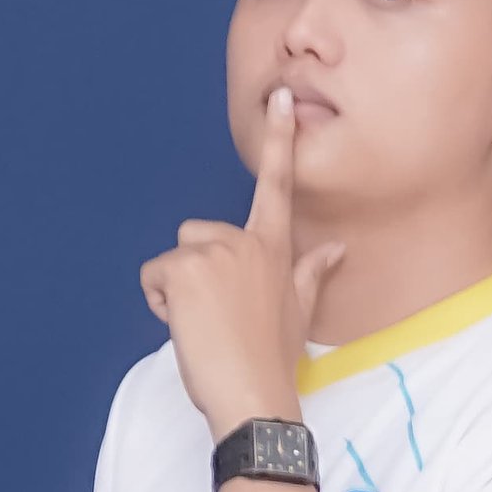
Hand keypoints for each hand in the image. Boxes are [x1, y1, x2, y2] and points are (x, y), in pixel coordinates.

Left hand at [138, 86, 346, 440]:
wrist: (253, 394)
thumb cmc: (273, 359)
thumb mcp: (300, 312)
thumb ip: (313, 272)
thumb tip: (337, 248)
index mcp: (275, 248)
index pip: (277, 185)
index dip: (280, 140)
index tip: (283, 97)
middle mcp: (246, 242)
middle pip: (198, 236)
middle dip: (195, 273)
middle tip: (217, 319)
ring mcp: (216, 253)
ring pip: (174, 259)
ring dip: (176, 291)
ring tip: (203, 327)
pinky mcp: (185, 269)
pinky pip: (154, 277)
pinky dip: (158, 302)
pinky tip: (185, 328)